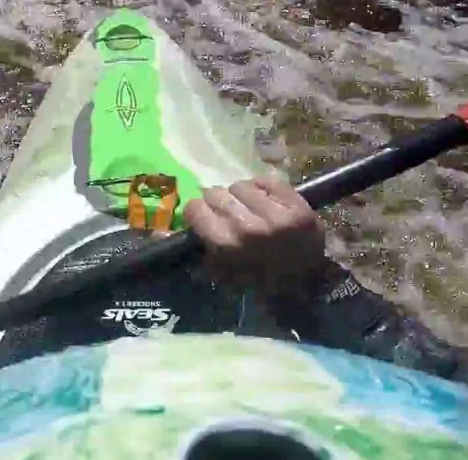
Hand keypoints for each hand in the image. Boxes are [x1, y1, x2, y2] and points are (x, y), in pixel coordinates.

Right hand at [186, 177, 326, 299]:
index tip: (205, 217)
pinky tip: (268, 203)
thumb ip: (195, 251)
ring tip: (251, 209)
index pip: (195, 208)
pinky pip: (267, 180)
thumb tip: (158, 232)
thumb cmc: (260, 283)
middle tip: (230, 213)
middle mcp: (248, 227)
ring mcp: (275, 214)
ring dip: (242, 195)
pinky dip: (264, 189)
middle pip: (216, 194)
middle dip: (219, 202)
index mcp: (227, 246)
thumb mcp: (222, 275)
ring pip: (241, 185)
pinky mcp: (296, 204)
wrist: (309, 285)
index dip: (198, 212)